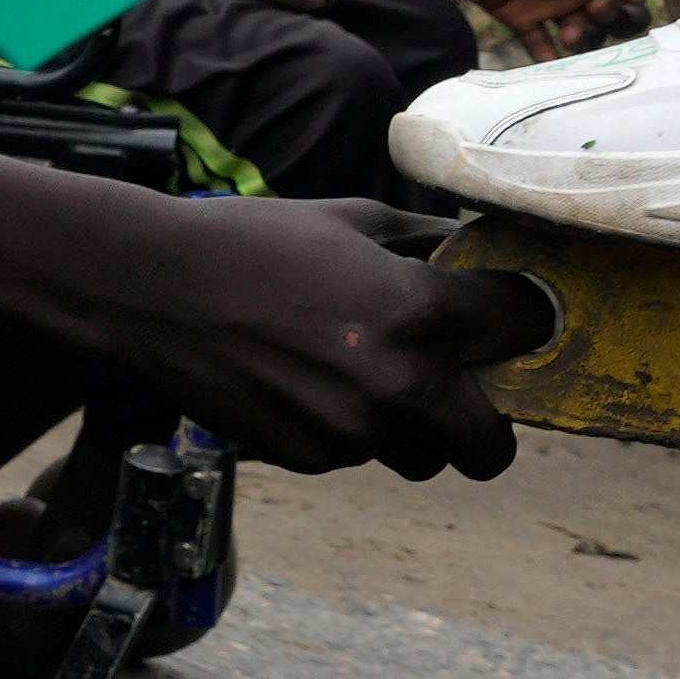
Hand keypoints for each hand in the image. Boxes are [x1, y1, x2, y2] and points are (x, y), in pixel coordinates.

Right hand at [55, 188, 550, 482]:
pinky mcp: (309, 458)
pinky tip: (304, 382)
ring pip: (420, 457)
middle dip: (485, 422)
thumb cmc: (254, 241)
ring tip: (360, 375)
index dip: (524, 316)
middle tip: (459, 391)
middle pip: (492, 446)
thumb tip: (480, 251)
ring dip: (410, 429)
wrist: (152, 289)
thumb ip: (427, 244)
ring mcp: (354, 432)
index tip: (510, 314)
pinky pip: (357, 457)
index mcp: (424, 314)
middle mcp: (402, 385)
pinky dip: (347, 431)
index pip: (527, 327)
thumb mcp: (353, 220)